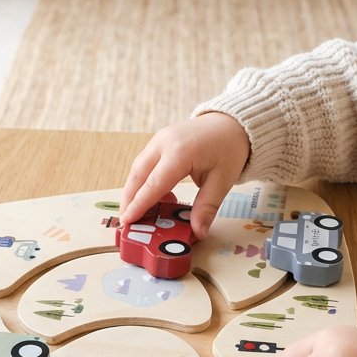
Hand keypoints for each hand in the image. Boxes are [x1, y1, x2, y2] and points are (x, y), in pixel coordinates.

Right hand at [119, 113, 249, 239]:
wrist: (230, 124)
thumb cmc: (228, 150)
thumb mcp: (222, 181)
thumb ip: (207, 207)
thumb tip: (198, 232)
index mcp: (180, 152)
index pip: (154, 184)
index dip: (139, 205)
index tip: (127, 221)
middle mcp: (164, 143)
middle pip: (138, 174)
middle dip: (129, 199)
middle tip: (125, 222)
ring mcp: (159, 139)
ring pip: (138, 168)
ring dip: (133, 190)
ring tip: (132, 212)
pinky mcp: (159, 141)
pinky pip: (145, 162)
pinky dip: (142, 180)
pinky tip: (148, 196)